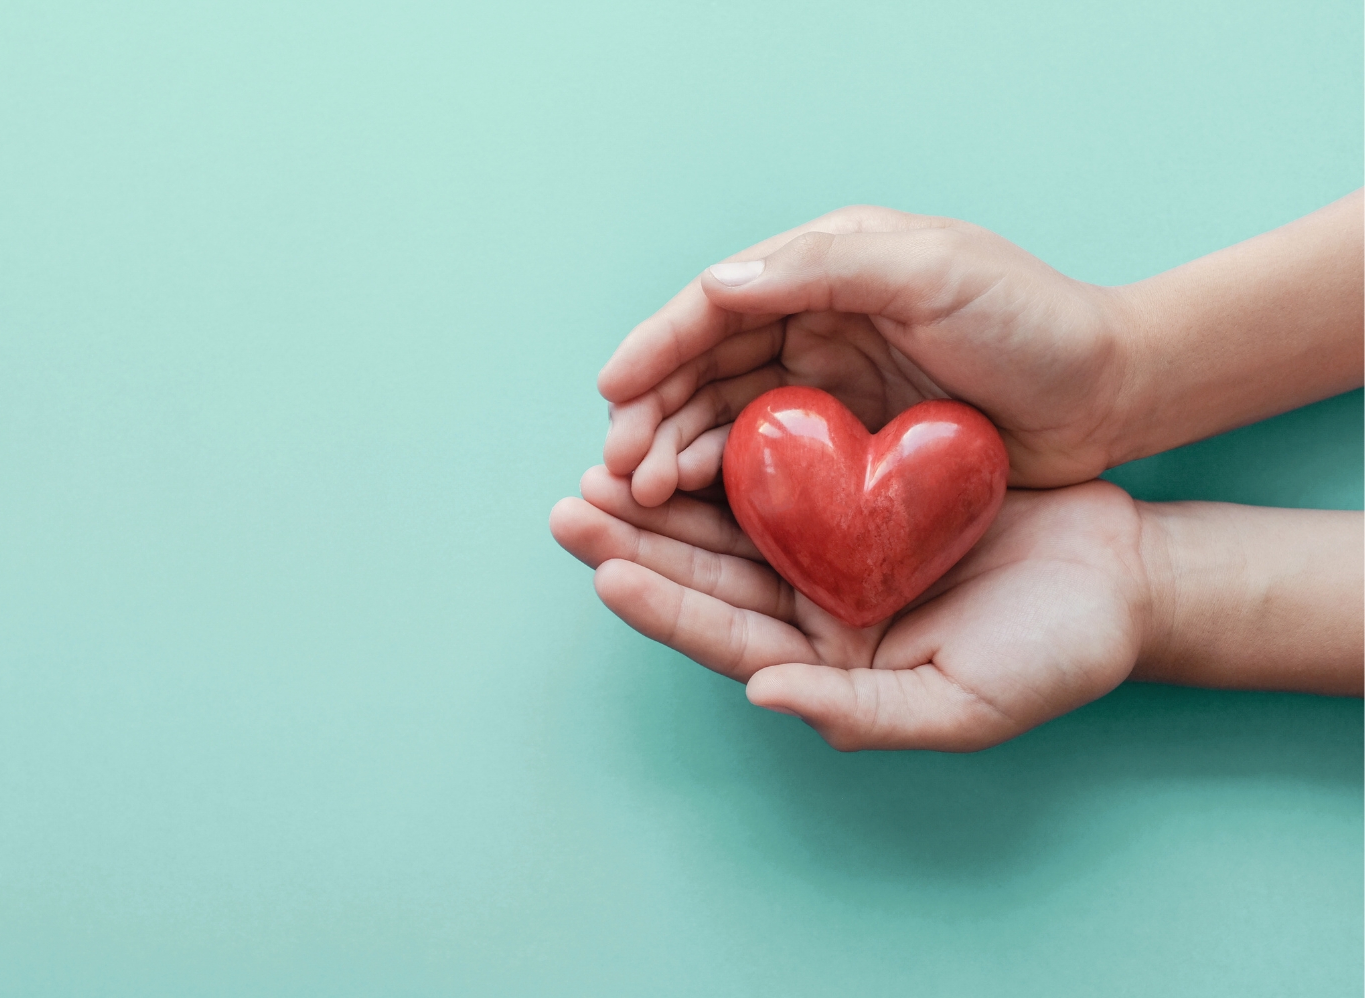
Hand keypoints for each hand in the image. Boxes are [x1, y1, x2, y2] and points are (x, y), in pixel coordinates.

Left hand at [549, 467, 1151, 750]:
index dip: (663, 607)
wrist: (1120, 577)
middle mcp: (815, 614)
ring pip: (729, 524)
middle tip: (570, 506)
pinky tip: (688, 424)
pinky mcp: (857, 499)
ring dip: (665, 497)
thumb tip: (762, 694)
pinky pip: (780, 475)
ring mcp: (833, 555)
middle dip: (635, 542)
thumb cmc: (1056, 653)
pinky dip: (732, 452)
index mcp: (828, 667)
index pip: (726, 639)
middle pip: (707, 577)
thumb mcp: (962, 703)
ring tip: (602, 465)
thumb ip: (862, 710)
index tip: (604, 569)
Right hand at [597, 206, 1138, 505]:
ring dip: (676, 451)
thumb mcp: (936, 273)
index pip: (719, 303)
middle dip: (653, 413)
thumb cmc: (1034, 322)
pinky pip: (769, 461)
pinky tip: (694, 506)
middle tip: (616, 467)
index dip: (658, 345)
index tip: (611, 390)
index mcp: (828, 266)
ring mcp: (831, 386)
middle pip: (708, 366)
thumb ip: (827, 268)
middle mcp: (817, 321)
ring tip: (641, 495)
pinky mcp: (850, 445)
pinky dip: (725, 481)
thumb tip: (715, 285)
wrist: (1113, 394)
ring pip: (727, 417)